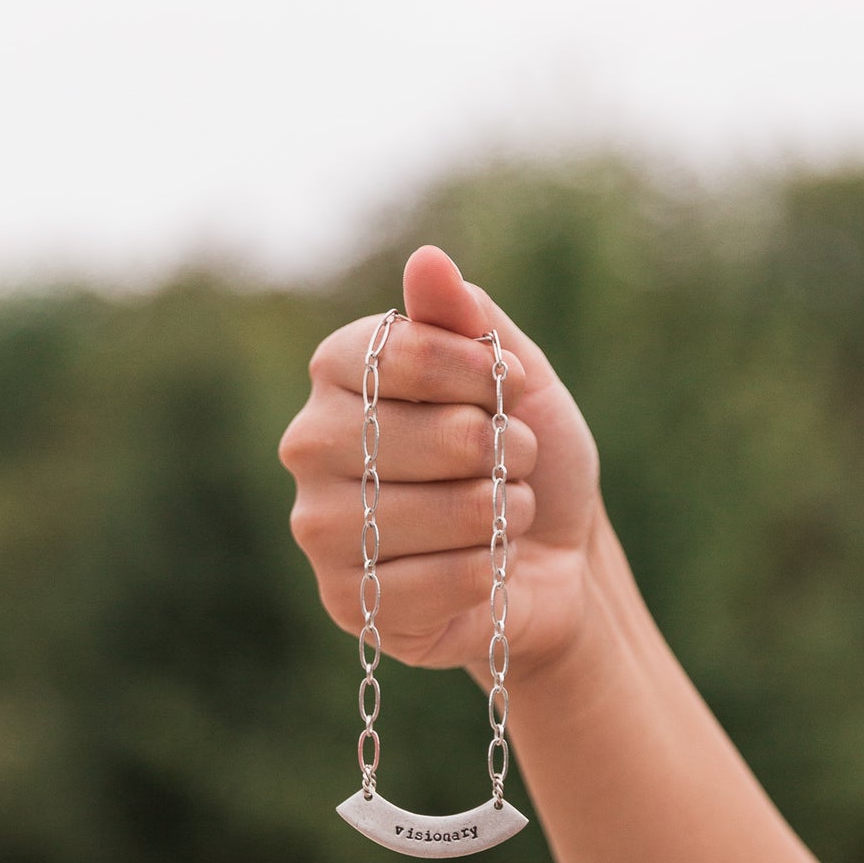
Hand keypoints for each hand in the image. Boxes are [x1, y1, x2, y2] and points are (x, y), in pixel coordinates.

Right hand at [279, 244, 601, 677]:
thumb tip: (426, 259)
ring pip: (436, 512)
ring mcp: (318, 529)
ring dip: (499, 514)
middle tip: (511, 463)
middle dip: (498, 451)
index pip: (396, 352)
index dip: (476, 372)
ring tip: (502, 514)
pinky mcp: (345, 602)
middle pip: (423, 435)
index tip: (511, 387)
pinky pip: (439, 581)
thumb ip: (469, 320)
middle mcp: (309, 447)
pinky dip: (487, 573)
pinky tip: (486, 569)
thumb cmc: (526, 458)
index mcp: (338, 376)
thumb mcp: (513, 377)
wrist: (554, 558)